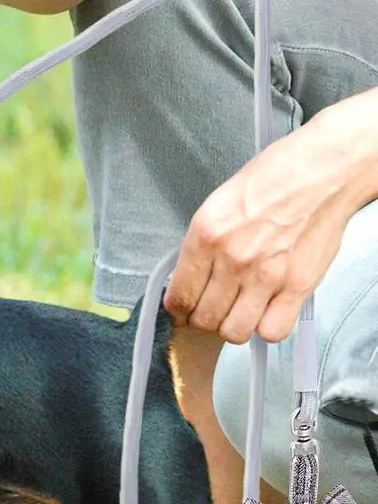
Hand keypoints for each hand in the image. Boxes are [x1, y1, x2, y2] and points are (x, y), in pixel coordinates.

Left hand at [163, 112, 363, 344]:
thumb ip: (201, 248)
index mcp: (206, 236)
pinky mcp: (298, 286)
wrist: (324, 171)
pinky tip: (267, 311)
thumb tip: (188, 283)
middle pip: (204, 320)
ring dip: (234, 326)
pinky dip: (268, 328)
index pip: (179, 297)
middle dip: (205, 318)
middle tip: (215, 307)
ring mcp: (266, 275)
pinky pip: (273, 331)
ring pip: (234, 332)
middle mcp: (233, 259)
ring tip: (240, 310)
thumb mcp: (218, 206)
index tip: (185, 309)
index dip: (179, 309)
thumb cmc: (273, 181)